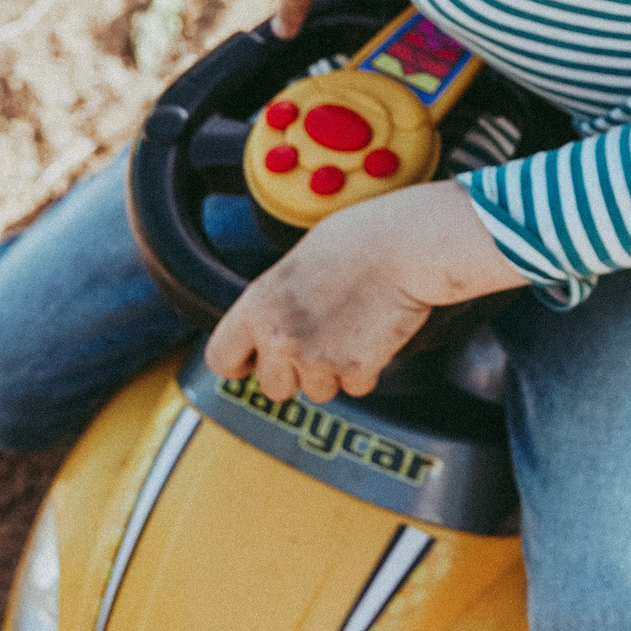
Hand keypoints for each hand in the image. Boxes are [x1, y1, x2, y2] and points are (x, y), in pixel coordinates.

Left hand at [205, 181, 527, 402]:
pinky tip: (371, 335)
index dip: (241, 362)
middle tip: (319, 338)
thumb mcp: (295, 264)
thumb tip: (266, 328)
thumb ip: (273, 302)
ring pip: (316, 391)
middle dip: (294, 371)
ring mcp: (318, 358)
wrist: (409, 244)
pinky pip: (354, 387)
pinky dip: (365, 369)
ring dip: (332, 370)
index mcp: (258, 306)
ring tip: (350, 329)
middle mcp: (281, 338)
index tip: (255, 360)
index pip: (221, 359)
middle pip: (273, 387)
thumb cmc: (360, 239)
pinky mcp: (356, 369)